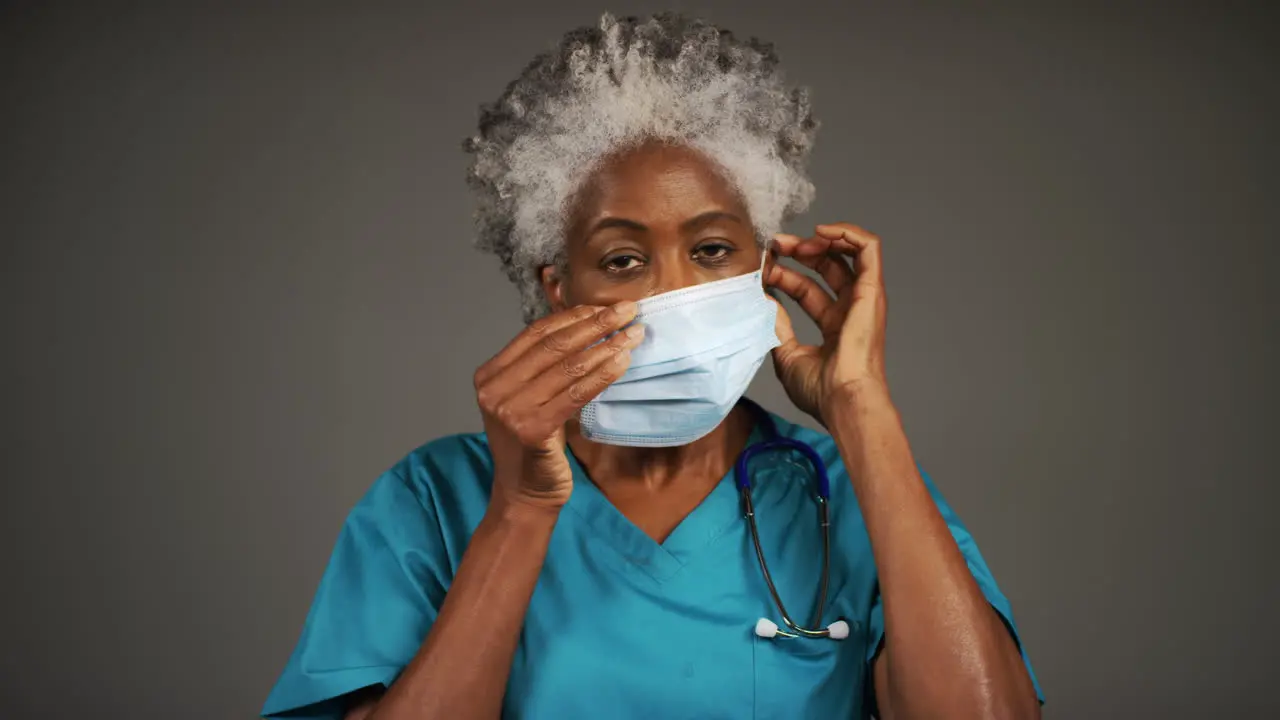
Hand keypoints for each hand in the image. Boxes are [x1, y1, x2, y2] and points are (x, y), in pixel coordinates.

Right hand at [473, 301, 643, 509]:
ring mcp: (509, 410)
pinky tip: (623, 362)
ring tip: (633, 335)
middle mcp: (494, 390)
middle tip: (628, 311)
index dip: (573, 316)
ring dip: (606, 346)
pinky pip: (576, 393)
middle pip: (554, 345)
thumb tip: (588, 323)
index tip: (604, 306)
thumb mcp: (529, 399)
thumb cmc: (534, 445)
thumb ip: (544, 367)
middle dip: (596, 324)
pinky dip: (602, 374)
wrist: (524, 494)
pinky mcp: (531, 429)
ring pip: (568, 367)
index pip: (535, 333)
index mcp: (490, 375)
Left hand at [766, 223, 888, 425]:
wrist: (843, 400)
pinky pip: (870, 248)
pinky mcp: (872, 290)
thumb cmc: (821, 390)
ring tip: (795, 242)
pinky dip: (848, 232)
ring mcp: (863, 299)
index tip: (761, 268)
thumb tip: (762, 298)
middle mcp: (850, 309)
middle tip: (774, 245)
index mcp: (834, 325)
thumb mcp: (787, 353)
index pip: (806, 289)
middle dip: (798, 250)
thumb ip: (776, 324)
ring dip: (821, 239)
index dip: (783, 274)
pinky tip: (821, 232)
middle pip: (826, 267)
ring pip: (849, 252)